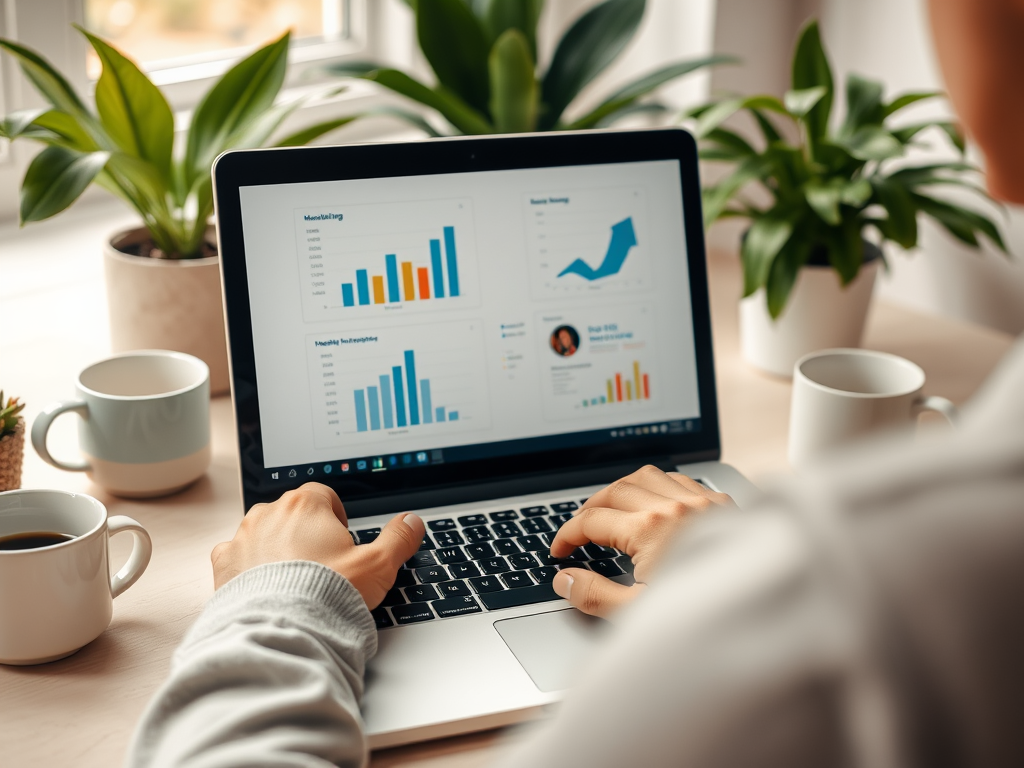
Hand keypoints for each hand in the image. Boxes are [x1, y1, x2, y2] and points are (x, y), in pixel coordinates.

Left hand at [211, 483, 423, 608]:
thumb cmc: (328, 595)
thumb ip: (398, 538)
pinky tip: (264, 585)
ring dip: (277, 545)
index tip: (342, 538)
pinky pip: (236, 554)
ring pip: (263, 530)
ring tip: (294, 577)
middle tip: (323, 563)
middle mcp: (270, 513)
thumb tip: (413, 522)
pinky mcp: (224, 563)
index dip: (336, 516)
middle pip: (292, 511)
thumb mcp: (378, 566)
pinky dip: (248, 565)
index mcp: (306, 505)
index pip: (323, 494)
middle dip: (306, 531)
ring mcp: (243, 536)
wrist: (282, 629)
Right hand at [550, 466, 733, 617]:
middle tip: (577, 530)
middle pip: (613, 491)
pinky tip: (650, 502)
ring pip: (644, 476)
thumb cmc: (706, 617)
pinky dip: (656, 486)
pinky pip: (677, 479)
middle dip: (588, 508)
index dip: (566, 536)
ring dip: (621, 489)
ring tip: (608, 509)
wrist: (761, 613)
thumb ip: (595, 596)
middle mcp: (674, 507)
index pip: (591, 521)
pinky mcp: (719, 505)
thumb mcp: (639, 614)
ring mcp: (699, 502)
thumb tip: (565, 581)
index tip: (559, 551)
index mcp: (650, 529)